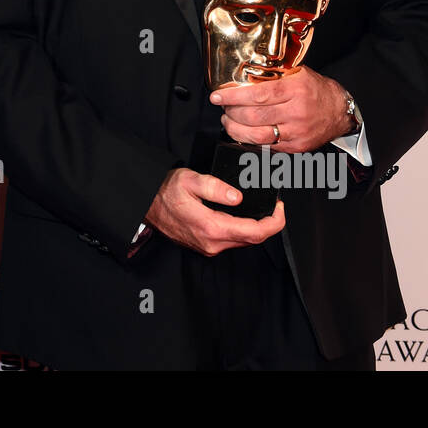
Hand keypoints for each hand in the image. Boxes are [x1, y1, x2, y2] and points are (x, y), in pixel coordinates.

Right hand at [145, 168, 284, 255]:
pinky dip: (243, 230)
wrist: (146, 204)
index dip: (274, 222)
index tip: (280, 209)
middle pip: (252, 239)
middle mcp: (212, 243)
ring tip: (262, 210)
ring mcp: (208, 247)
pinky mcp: (205, 246)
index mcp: (212, 227)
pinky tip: (243, 216)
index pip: (255, 232)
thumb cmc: (165, 191)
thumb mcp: (190, 180)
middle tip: (275, 207)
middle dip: (268, 224)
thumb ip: (215, 187)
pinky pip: (231, 241)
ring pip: (242, 242)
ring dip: (256, 228)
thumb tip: (238, 197)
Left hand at [212, 67, 349, 153]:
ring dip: (236, 130)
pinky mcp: (296, 147)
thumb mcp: (296, 74)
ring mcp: (297, 132)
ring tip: (228, 122)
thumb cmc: (314, 90)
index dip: (233, 97)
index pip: (257, 94)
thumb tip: (240, 77)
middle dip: (231, 113)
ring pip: (257, 135)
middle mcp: (296, 112)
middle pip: (253, 116)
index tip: (217, 96)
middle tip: (223, 109)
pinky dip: (250, 140)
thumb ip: (272, 75)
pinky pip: (267, 146)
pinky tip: (243, 133)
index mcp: (295, 89)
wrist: (339, 111)